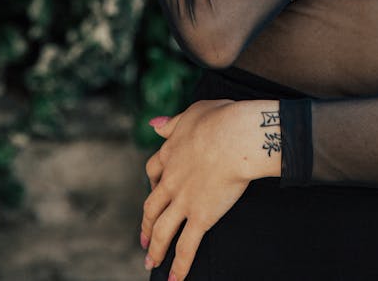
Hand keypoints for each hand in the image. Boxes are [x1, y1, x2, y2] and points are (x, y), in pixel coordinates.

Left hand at [140, 99, 251, 279]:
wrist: (234, 137)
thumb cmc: (219, 119)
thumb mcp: (191, 113)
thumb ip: (172, 123)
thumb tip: (153, 124)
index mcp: (170, 153)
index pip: (153, 171)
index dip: (152, 183)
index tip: (153, 189)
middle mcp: (171, 180)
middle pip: (152, 206)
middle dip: (147, 224)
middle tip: (144, 238)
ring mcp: (183, 201)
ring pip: (163, 230)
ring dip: (156, 249)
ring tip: (151, 263)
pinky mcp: (200, 217)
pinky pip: (186, 247)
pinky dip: (179, 266)